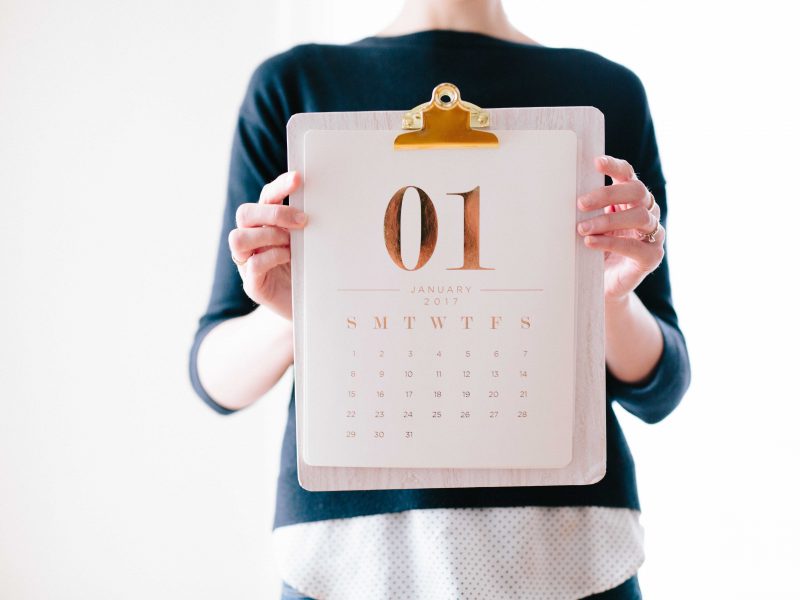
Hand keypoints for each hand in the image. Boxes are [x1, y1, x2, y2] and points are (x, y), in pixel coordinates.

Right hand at [228, 171, 306, 319]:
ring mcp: (248, 262)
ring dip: (268, 235)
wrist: (309, 308)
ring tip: (291, 244)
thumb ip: (307, 226)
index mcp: (266, 225)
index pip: (266, 197)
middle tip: (303, 220)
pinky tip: (289, 259)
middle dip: (274, 213)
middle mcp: (252, 240)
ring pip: (238, 238)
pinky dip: (271, 257)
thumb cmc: (309, 271)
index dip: (280, 186)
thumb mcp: (310, 244)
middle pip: (245, 213)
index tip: (299, 179)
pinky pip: (252, 264)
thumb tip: (323, 204)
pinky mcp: (253, 284)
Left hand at [576, 155, 664, 304]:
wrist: (602, 286)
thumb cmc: (594, 250)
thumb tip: (559, 192)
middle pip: (637, 191)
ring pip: (639, 217)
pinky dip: (611, 243)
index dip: (614, 166)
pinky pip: (636, 246)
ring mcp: (653, 235)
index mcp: (631, 199)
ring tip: (581, 229)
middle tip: (580, 203)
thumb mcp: (588, 225)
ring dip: (607, 221)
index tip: (596, 163)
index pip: (628, 175)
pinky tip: (591, 243)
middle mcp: (647, 212)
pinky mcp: (651, 257)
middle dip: (608, 194)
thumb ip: (584, 210)